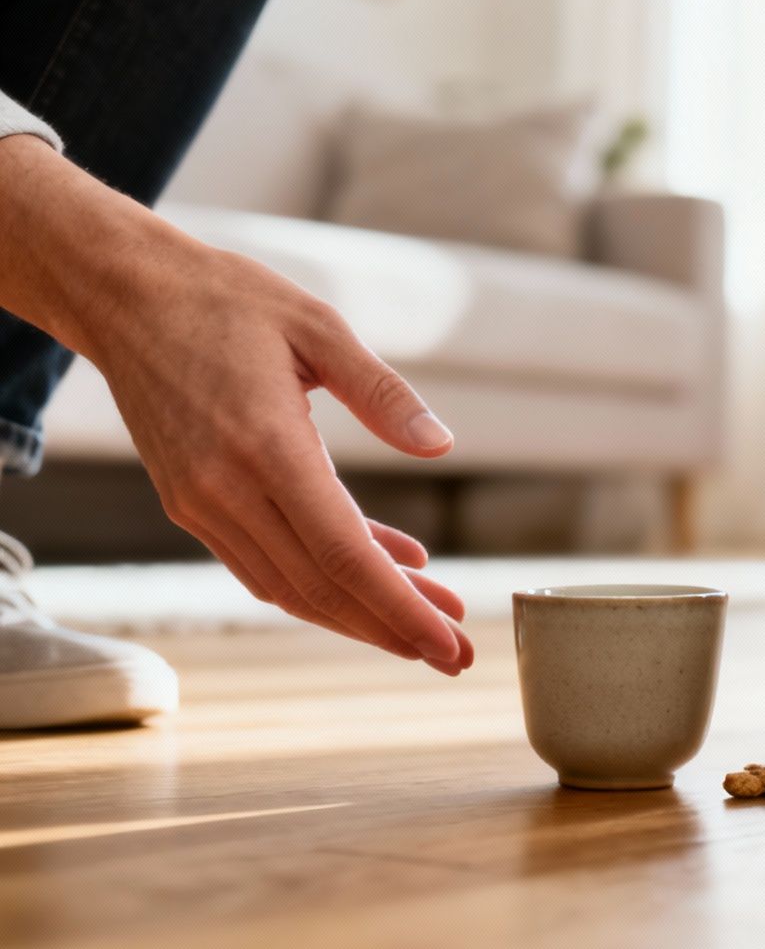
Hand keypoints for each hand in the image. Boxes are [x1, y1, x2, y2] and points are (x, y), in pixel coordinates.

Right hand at [0, 135, 471, 672]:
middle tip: (456, 654)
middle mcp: (226, 490)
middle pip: (321, 587)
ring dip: (362, 612)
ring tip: (430, 622)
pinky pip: (266, 559)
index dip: (400, 608)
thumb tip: (441, 446)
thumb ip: (383, 393)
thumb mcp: (318, 328)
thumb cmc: (227, 299)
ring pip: (291, 585)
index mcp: (265, 447)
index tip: (449, 641)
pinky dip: (324, 576)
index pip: (343, 555)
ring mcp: (202, 502)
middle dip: (393, 629)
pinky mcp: (193, 501)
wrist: (124, 293)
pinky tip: (384, 566)